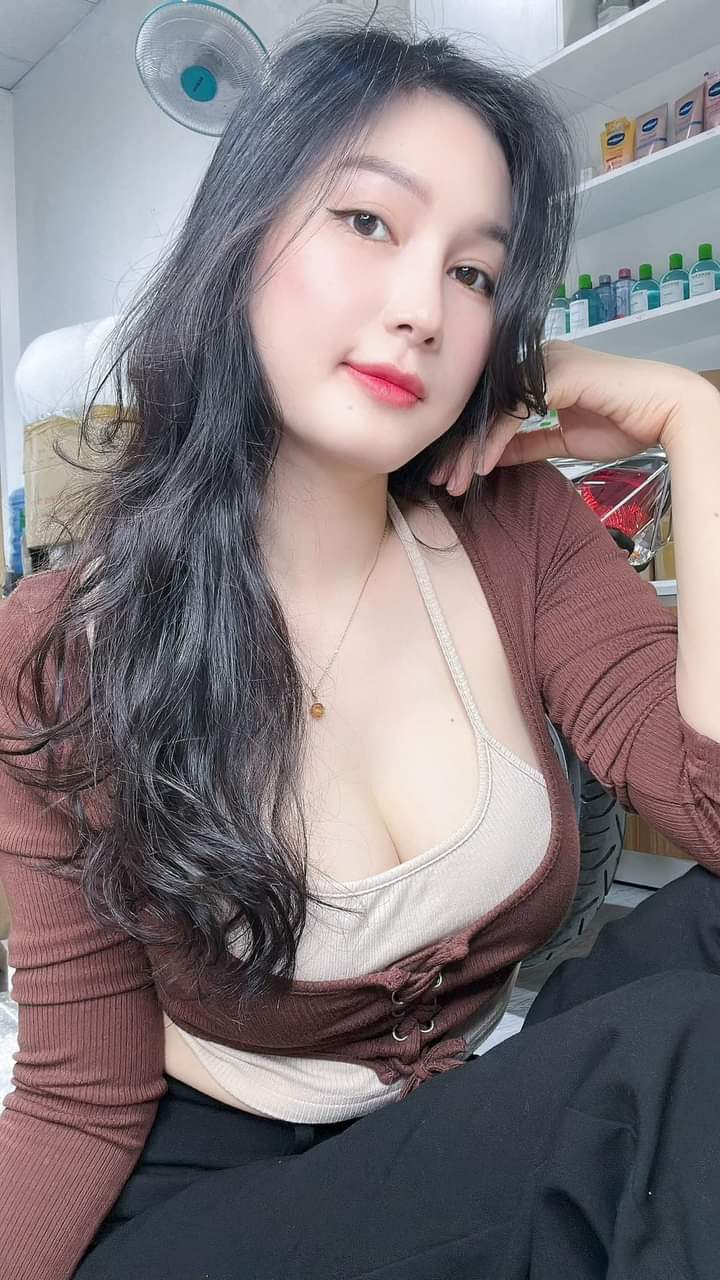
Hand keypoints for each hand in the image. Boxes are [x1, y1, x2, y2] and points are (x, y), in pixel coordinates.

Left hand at [431, 342, 710, 495]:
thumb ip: (528, 443)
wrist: (665, 412)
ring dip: (471, 449)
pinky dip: (495, 441)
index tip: (450, 474)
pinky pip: (514, 412)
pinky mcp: (557, 376)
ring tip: (456, 480)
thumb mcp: (563, 439)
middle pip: (484, 406)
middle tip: (441, 481)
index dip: (467, 441)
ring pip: (493, 409)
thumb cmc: (623, 421)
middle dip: (459, 447)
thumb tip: (494, 457)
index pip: (490, 407)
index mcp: (538, 372)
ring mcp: (546, 365)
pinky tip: (484, 466)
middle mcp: (536, 362)